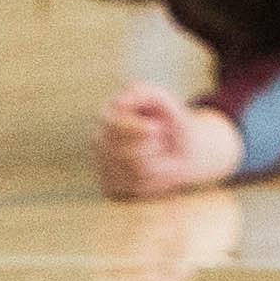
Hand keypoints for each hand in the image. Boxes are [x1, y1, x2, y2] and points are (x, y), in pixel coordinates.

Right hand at [93, 82, 242, 200]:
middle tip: (159, 140)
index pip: (111, 124)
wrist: (182, 151)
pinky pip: (133, 187)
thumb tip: (121, 101)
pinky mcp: (109, 188)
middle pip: (121, 151)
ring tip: (156, 153)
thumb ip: (146, 92)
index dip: (135, 128)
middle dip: (149, 146)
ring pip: (130, 171)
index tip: (156, 128)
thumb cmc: (170, 121)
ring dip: (154, 162)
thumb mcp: (164, 101)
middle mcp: (97, 139)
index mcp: (106, 113)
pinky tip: (154, 170)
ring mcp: (100, 165)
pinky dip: (153, 180)